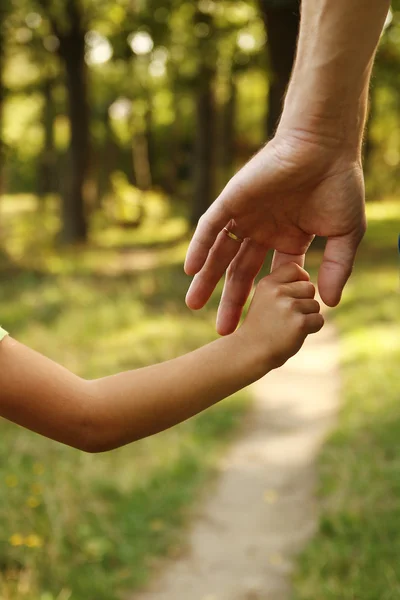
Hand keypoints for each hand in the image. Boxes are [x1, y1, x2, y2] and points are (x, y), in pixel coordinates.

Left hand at [185, 131, 365, 334]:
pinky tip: (190, 269)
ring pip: (221, 253)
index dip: (262, 301)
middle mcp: (263, 231)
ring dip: (207, 278)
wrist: (325, 146)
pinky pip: (211, 227)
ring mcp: (246, 217)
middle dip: (231, 300)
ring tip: (193, 305)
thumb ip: (336, 267)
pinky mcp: (232, 200)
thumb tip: (329, 304)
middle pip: (241, 272)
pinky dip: (200, 247)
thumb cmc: (339, 184)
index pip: (270, 278)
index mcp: (288, 240)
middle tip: (222, 330)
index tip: (256, 328)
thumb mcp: (344, 234)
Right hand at [237, 262, 323, 371]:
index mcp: (267, 283)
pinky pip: (318, 320)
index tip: (292, 295)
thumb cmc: (260, 327)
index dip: (299, 280)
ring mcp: (289, 307)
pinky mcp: (299, 323)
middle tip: (287, 317)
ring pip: (315, 305)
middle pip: (309, 287)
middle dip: (304, 302)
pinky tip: (295, 334)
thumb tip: (308, 281)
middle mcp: (277, 292)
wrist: (250, 353)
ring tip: (287, 327)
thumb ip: (282, 287)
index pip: (294, 269)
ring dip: (307, 317)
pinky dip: (311, 329)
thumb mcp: (264, 299)